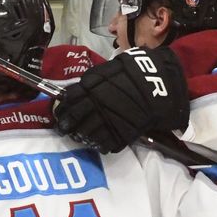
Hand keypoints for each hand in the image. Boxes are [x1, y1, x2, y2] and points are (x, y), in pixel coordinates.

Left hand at [53, 45, 189, 152]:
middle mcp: (94, 104)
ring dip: (81, 136)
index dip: (61, 110)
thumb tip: (74, 93)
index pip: (67, 100)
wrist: (156, 84)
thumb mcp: (107, 72)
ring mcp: (106, 120)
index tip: (60, 114)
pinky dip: (98, 144)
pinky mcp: (119, 133)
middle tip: (65, 129)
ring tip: (81, 137)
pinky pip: (103, 143)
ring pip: (86, 133)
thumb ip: (90, 83)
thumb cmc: (131, 74)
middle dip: (66, 126)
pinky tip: (96, 142)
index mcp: (90, 87)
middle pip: (73, 118)